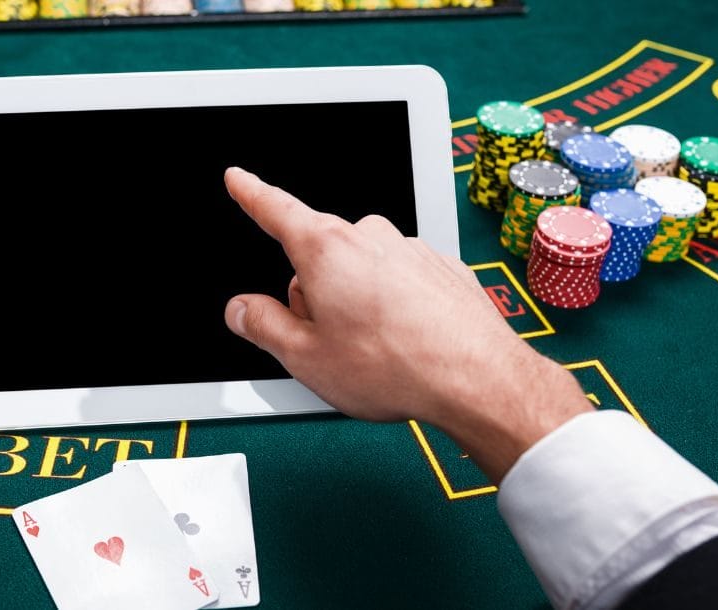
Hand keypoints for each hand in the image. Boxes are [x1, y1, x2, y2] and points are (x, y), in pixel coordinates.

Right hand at [222, 167, 590, 480]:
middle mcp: (368, 237)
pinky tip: (405, 342)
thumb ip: (262, 326)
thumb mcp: (305, 358)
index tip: (238, 178)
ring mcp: (408, 249)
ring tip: (375, 351)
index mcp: (325, 250)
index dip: (251, 194)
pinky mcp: (439, 267)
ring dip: (354, 302)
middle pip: (318, 257)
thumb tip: (241, 310)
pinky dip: (393, 306)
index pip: (276, 210)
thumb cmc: (394, 367)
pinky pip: (397, 280)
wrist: (478, 378)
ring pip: (358, 270)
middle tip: (331, 345)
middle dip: (314, 295)